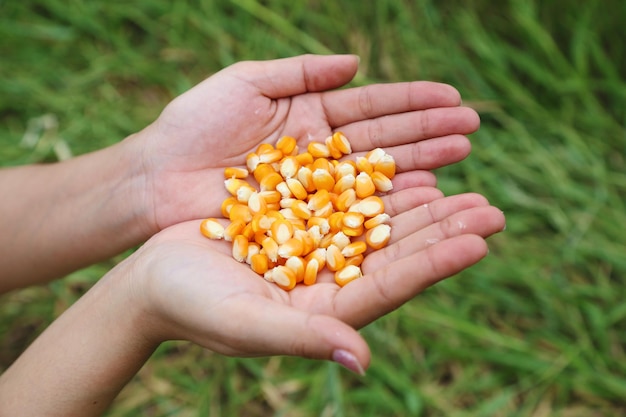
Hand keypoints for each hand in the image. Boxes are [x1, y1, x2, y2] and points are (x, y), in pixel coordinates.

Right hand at [127, 189, 504, 373]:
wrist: (153, 279)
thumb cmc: (190, 308)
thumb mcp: (246, 324)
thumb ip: (306, 338)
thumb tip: (365, 361)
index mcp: (325, 310)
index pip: (391, 285)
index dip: (435, 262)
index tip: (478, 239)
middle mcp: (329, 280)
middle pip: (396, 251)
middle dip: (443, 229)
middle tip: (491, 209)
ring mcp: (316, 248)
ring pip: (377, 222)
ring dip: (420, 204)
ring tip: (463, 185)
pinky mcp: (298, 220)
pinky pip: (345, 197)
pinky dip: (375, 183)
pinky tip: (406, 168)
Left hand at [133, 54, 479, 232]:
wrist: (153, 180)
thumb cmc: (191, 126)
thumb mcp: (244, 83)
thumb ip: (298, 73)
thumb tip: (355, 63)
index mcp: (309, 119)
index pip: (371, 109)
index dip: (412, 103)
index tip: (453, 100)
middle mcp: (320, 157)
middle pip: (383, 143)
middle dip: (428, 135)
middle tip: (472, 131)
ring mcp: (314, 193)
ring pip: (375, 179)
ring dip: (419, 169)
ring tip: (461, 160)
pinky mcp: (304, 223)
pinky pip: (350, 214)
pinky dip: (386, 205)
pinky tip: (422, 196)